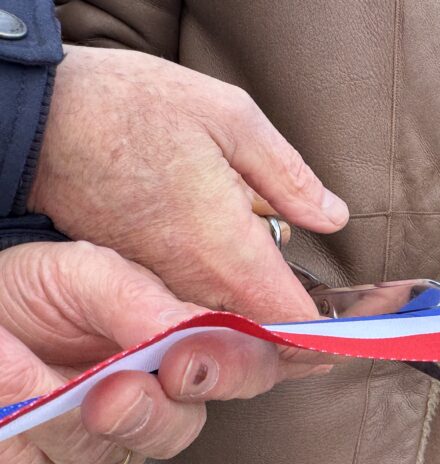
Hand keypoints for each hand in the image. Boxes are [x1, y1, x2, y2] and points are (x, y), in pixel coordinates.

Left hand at [0, 242, 327, 463]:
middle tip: (115, 389)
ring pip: (122, 459)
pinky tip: (9, 407)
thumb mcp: (86, 272)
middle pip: (186, 426)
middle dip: (152, 411)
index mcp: (182, 342)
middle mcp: (157, 395)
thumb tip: (191, 330)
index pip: (245, 364)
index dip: (243, 370)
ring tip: (32, 382)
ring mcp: (110, 439)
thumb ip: (144, 300)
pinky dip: (26, 447)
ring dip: (74, 425)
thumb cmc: (36, 290)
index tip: (196, 366)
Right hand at [29, 45, 348, 324]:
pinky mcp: (146, 279)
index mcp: (227, 250)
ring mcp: (167, 287)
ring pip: (231, 328)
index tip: (354, 333)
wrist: (45, 120)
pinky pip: (199, 308)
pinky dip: (231, 304)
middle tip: (334, 324)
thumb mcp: (231, 119)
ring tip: (298, 301)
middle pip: (263, 337)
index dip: (329, 337)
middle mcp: (196, 284)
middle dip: (301, 336)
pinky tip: (248, 276)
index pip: (291, 323)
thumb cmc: (133, 109)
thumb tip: (333, 216)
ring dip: (267, 321)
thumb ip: (289, 178)